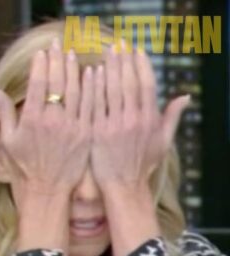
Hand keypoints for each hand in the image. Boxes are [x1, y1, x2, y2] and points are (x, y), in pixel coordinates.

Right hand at [0, 36, 92, 200]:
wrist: (46, 192)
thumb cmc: (24, 170)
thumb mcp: (8, 143)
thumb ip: (5, 115)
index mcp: (32, 120)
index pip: (38, 84)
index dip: (40, 65)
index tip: (41, 53)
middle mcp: (52, 120)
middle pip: (57, 81)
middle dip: (57, 60)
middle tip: (57, 46)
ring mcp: (71, 126)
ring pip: (76, 89)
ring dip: (74, 69)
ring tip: (71, 55)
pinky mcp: (85, 133)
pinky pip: (90, 104)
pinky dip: (91, 86)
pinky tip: (91, 73)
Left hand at [90, 43, 189, 191]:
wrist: (123, 187)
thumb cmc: (142, 166)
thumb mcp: (162, 142)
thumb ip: (172, 118)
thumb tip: (185, 97)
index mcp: (149, 119)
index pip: (146, 84)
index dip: (141, 65)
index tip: (136, 51)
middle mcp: (132, 120)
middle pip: (128, 83)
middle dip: (123, 61)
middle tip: (118, 45)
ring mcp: (114, 126)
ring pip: (111, 91)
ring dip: (109, 69)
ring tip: (106, 53)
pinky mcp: (97, 133)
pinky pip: (95, 105)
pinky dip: (94, 88)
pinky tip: (92, 74)